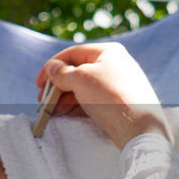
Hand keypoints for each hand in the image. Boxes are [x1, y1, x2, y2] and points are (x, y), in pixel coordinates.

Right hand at [35, 42, 170, 148]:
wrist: (139, 127)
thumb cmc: (110, 97)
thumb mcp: (80, 80)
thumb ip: (61, 73)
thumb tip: (52, 68)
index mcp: (107, 51)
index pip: (72, 53)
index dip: (52, 67)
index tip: (39, 83)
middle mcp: (114, 64)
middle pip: (77, 71)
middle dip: (58, 86)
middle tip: (44, 99)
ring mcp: (118, 84)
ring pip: (84, 88)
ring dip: (65, 97)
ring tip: (52, 110)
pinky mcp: (119, 102)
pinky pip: (93, 100)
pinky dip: (77, 105)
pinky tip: (66, 113)